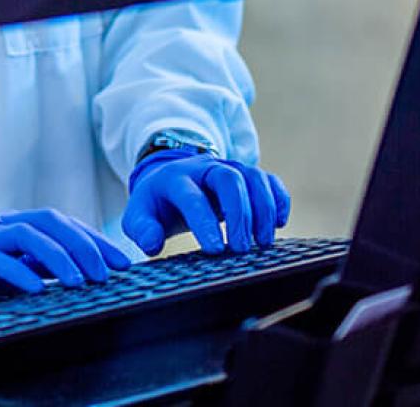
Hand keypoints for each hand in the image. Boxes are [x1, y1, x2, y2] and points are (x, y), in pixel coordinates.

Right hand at [0, 209, 131, 318]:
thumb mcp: (7, 273)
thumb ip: (35, 268)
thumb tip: (80, 277)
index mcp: (13, 228)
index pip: (60, 223)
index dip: (92, 239)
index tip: (122, 263)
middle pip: (48, 221)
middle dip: (83, 244)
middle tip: (108, 272)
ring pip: (25, 234)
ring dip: (58, 256)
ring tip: (81, 282)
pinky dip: (17, 272)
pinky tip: (37, 289)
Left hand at [122, 150, 290, 255]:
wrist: (172, 181)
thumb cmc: (158, 204)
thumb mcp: (140, 214)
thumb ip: (141, 228)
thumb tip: (151, 244)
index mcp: (175, 178)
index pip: (191, 197)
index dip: (204, 222)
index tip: (216, 250)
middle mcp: (205, 168)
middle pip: (229, 179)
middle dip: (239, 214)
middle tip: (242, 249)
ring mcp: (229, 168)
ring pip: (254, 178)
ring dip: (263, 210)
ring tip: (263, 243)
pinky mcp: (248, 176)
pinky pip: (270, 181)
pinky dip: (279, 200)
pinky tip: (279, 223)